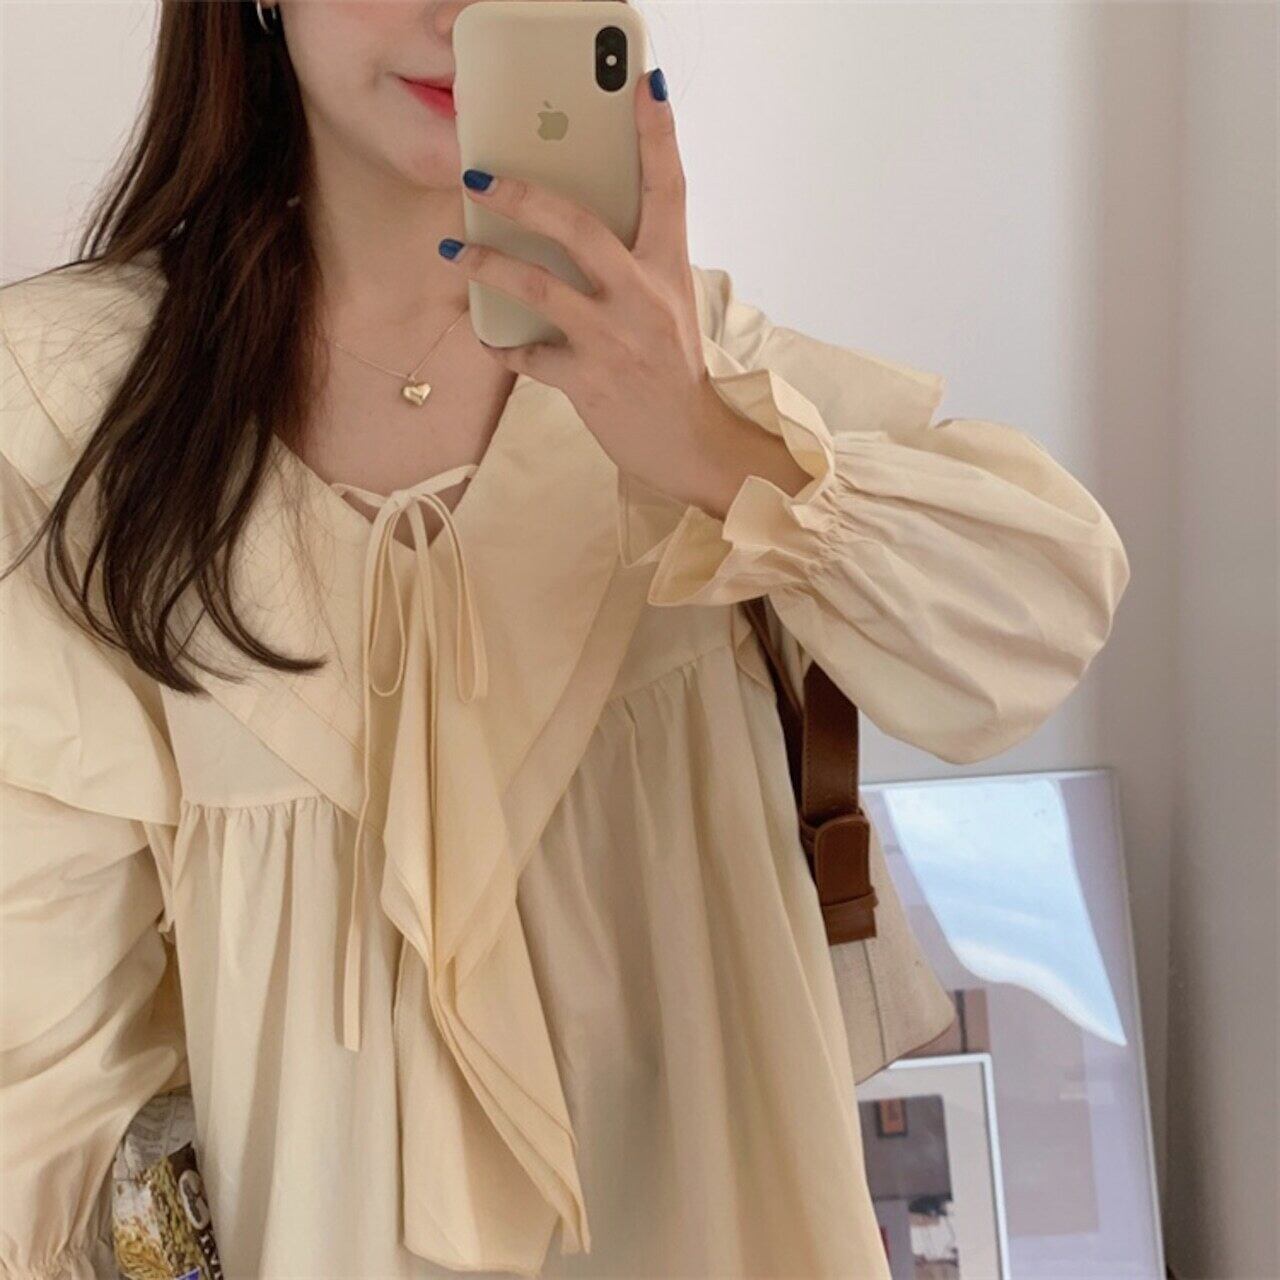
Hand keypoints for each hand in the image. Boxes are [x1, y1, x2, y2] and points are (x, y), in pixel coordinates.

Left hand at [440, 67, 796, 513]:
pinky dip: (502, 346)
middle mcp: (645, 297)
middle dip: (522, 196)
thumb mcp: (670, 304)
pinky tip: (487, 338)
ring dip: (487, 263)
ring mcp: (615, 339)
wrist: (689, 442)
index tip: (643, 81)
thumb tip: (573, 224)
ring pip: (538, 287)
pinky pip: (528, 356)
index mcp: (670, 269)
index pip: (669, 187)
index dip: (657, 133)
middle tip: (478, 176)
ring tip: (454, 248)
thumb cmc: (672, 367)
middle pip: (578, 227)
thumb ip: (634, 263)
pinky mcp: (588, 382)